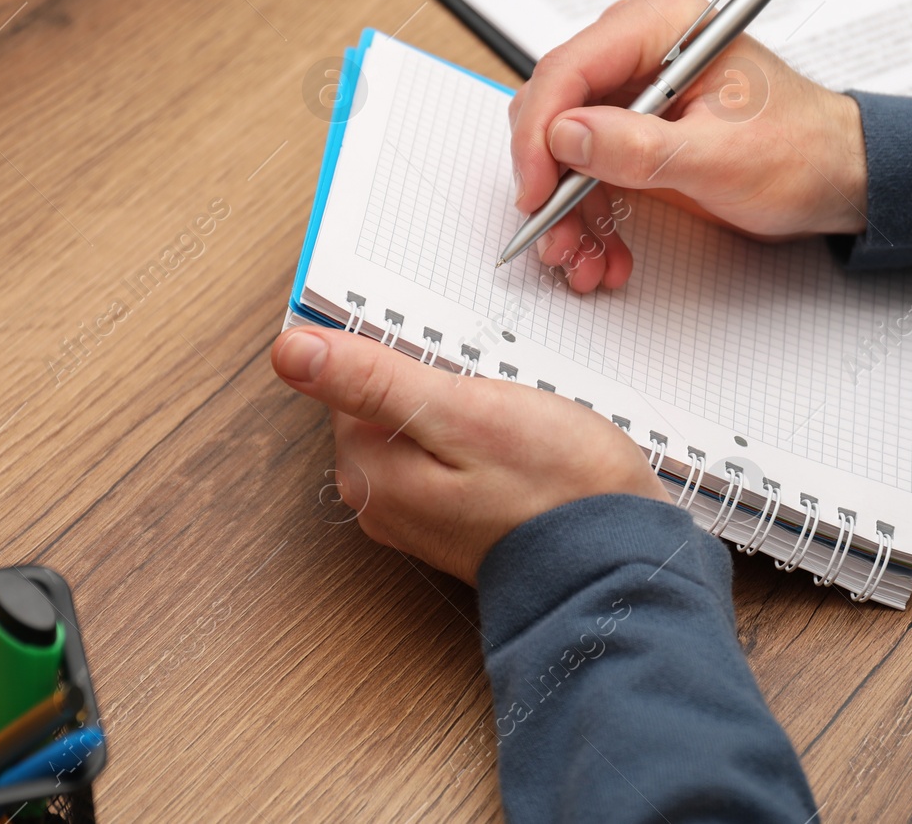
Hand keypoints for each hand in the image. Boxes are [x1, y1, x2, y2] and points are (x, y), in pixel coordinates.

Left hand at [272, 326, 667, 583]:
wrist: (619, 560)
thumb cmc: (554, 488)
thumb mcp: (461, 412)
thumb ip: (372, 381)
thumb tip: (291, 351)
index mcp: (369, 470)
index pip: (355, 378)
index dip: (411, 357)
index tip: (459, 371)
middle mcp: (382, 500)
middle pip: (386, 403)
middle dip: (439, 384)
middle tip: (495, 400)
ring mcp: (420, 514)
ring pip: (423, 426)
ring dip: (465, 410)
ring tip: (514, 425)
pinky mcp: (456, 517)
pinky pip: (452, 454)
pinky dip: (482, 439)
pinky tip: (519, 447)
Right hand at [508, 0, 868, 291]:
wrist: (836, 177)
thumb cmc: (800, 151)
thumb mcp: (720, 158)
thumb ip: (640, 147)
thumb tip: (567, 136)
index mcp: (663, 25)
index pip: (570, 68)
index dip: (540, 133)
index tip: (537, 190)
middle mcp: (640, 49)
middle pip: (555, 110)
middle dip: (551, 183)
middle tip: (557, 237)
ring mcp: (633, 90)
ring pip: (563, 150)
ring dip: (567, 211)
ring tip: (584, 261)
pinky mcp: (633, 129)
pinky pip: (586, 171)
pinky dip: (588, 216)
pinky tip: (606, 253)